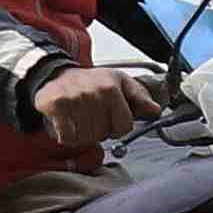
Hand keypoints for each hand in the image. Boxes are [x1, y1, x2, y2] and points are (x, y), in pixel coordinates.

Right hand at [29, 56, 161, 152]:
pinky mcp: (56, 105)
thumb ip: (140, 98)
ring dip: (83, 134)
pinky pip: (68, 137)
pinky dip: (67, 136)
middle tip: (92, 117)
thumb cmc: (92, 82)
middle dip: (99, 131)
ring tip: (80, 119)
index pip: (124, 127)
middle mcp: (94, 92)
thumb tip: (155, 110)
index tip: (110, 118)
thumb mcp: (120, 83)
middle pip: (104, 134)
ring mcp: (74, 98)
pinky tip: (68, 123)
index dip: (117, 127)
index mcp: (112, 88)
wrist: (57, 74)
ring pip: (86, 138)